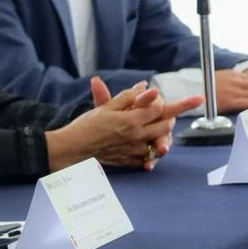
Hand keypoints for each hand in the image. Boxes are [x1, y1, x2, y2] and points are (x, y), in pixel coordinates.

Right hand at [49, 77, 199, 170]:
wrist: (72, 149)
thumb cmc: (85, 126)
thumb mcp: (105, 107)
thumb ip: (127, 97)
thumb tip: (144, 87)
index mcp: (131, 120)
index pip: (159, 108)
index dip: (164, 101)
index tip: (175, 97)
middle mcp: (136, 136)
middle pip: (165, 126)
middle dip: (170, 118)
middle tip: (170, 112)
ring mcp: (134, 151)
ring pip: (160, 143)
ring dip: (163, 135)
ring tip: (160, 128)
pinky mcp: (129, 162)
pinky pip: (148, 158)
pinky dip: (151, 152)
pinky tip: (147, 147)